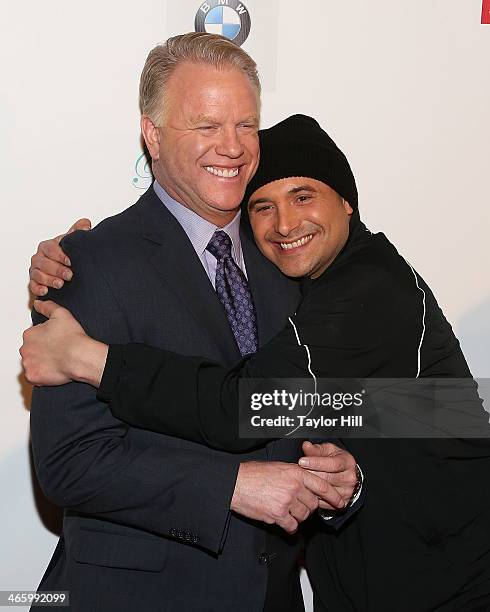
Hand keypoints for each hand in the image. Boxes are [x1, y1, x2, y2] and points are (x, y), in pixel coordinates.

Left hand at [20, 300, 107, 386]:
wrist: (80, 357)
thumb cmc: (72, 337)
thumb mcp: (61, 314)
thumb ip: (47, 306)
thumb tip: (37, 303)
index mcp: (29, 334)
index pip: (33, 336)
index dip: (46, 338)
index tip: (56, 340)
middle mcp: (25, 349)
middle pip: (31, 350)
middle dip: (42, 351)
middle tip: (57, 351)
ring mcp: (28, 364)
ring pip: (32, 363)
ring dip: (41, 363)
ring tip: (57, 361)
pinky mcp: (33, 376)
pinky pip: (34, 376)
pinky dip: (42, 375)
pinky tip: (54, 370)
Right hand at [29, 218, 91, 295]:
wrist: (62, 269)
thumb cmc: (65, 255)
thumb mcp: (71, 243)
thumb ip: (77, 232)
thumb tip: (86, 224)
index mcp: (47, 246)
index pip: (50, 248)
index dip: (60, 255)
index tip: (70, 261)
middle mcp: (39, 257)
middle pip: (43, 263)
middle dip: (57, 269)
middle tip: (69, 275)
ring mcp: (35, 270)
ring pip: (38, 274)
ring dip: (49, 280)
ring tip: (60, 284)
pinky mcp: (34, 282)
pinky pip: (32, 286)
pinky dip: (38, 289)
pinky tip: (46, 291)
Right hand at [230, 460, 344, 533]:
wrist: (236, 483)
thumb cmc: (255, 474)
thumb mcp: (279, 467)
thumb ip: (296, 475)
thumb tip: (307, 484)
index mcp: (296, 472)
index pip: (322, 485)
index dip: (333, 496)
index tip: (339, 502)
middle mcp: (294, 486)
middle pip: (312, 504)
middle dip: (307, 507)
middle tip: (297, 505)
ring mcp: (286, 501)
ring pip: (303, 515)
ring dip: (297, 516)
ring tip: (286, 510)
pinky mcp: (277, 514)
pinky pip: (292, 526)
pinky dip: (289, 526)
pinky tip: (282, 520)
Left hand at [299, 441, 358, 508]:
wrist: (344, 474)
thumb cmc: (334, 460)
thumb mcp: (327, 450)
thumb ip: (316, 449)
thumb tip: (306, 445)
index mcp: (348, 462)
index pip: (332, 464)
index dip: (316, 463)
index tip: (302, 461)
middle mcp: (350, 477)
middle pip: (328, 478)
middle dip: (310, 474)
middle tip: (297, 471)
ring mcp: (347, 491)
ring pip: (325, 491)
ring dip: (311, 486)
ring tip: (300, 480)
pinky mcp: (342, 501)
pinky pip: (325, 501)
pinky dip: (314, 496)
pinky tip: (306, 490)